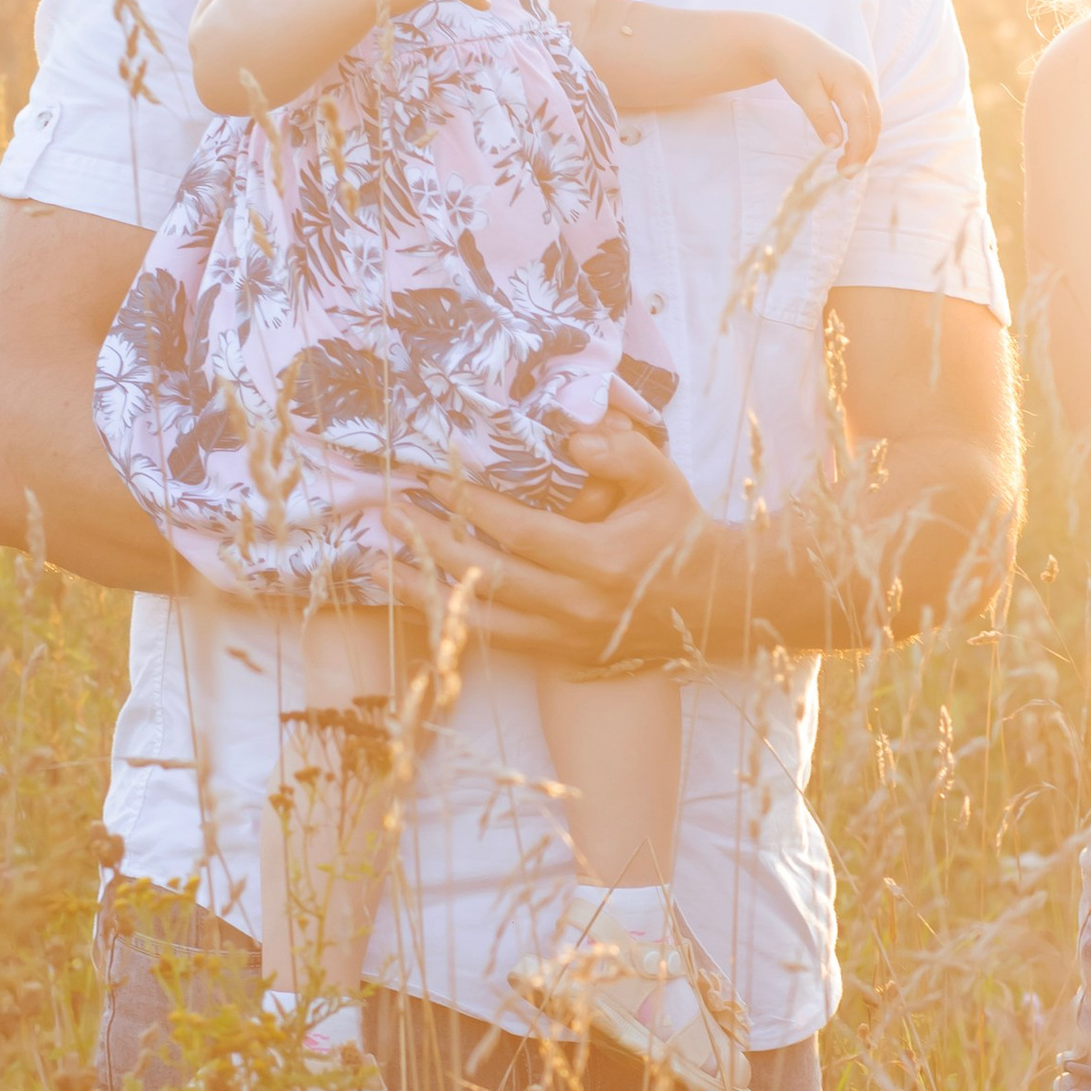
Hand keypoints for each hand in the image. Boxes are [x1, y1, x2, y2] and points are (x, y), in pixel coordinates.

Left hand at [400, 414, 722, 663]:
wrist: (714, 604)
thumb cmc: (681, 532)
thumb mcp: (664, 480)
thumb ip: (622, 451)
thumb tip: (573, 434)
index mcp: (603, 561)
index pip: (519, 531)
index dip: (470, 504)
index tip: (431, 478)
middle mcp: (578, 607)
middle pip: (486, 575)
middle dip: (429, 542)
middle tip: (386, 511)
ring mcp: (566, 638)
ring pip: (479, 619)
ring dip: (423, 591)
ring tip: (376, 566)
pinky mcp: (561, 656)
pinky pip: (494, 641)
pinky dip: (450, 620)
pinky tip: (418, 600)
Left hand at [765, 25, 880, 167]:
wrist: (788, 41)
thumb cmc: (793, 65)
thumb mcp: (803, 92)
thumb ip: (821, 117)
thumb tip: (836, 145)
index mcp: (852, 81)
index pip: (861, 122)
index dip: (857, 150)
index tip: (845, 171)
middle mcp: (864, 81)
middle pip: (873, 123)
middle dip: (864, 151)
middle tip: (844, 173)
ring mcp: (864, 82)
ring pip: (874, 120)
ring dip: (865, 143)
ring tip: (846, 163)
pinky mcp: (859, 85)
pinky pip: (868, 113)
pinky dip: (862, 132)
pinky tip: (849, 144)